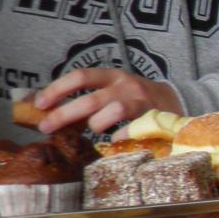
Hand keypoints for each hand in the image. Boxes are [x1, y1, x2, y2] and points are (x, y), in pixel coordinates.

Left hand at [33, 69, 182, 135]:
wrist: (178, 101)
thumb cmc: (137, 99)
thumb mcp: (114, 89)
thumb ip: (90, 97)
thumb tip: (52, 111)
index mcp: (113, 76)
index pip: (80, 77)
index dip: (57, 89)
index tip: (40, 103)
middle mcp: (127, 86)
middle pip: (90, 99)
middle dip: (65, 114)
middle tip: (47, 127)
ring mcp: (142, 102)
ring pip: (112, 112)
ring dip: (96, 125)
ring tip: (94, 131)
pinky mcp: (155, 119)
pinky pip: (132, 131)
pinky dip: (119, 138)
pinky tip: (114, 141)